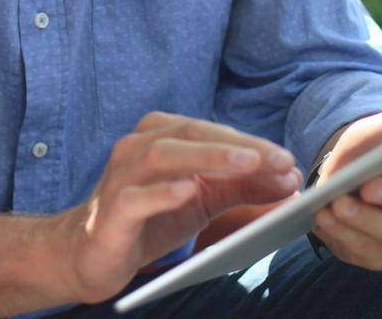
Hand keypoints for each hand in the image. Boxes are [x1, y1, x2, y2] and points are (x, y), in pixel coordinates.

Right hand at [51, 111, 300, 302]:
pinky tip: (189, 190)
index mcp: (160, 135)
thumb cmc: (150, 216)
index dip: (250, 141)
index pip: (210, 130)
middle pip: (190, 134)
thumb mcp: (202, 197)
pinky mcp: (111, 210)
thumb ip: (241, 185)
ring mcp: (121, 176)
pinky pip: (136, 197)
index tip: (286, 158)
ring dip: (208, 157)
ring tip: (245, 164)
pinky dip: (163, 192)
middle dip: (238, 146)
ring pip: (163, 155)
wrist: (93, 251)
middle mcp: (137, 146)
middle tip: (277, 159)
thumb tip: (289, 179)